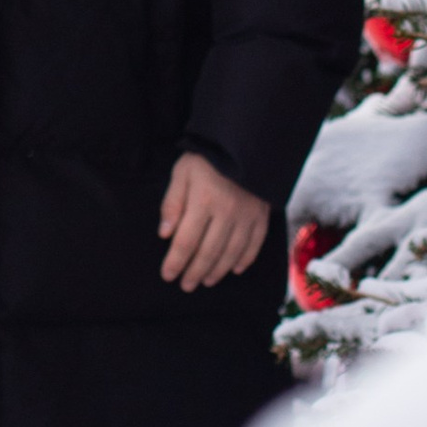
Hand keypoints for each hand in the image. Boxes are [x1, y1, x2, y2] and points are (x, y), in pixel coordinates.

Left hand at [159, 151, 268, 290]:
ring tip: (206, 281)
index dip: (175, 262)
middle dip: (194, 272)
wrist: (245, 141)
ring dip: (217, 271)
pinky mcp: (262, 215)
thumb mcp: (182, 172)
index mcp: (203, 201)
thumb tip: (164, 234)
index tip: (167, 275)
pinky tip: (235, 269)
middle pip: (208, 252)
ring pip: (231, 253)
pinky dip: (244, 259)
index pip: (186, 241)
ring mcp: (247, 216)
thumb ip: (172, 203)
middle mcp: (227, 213)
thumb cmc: (207, 157)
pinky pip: (254, 244)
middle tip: (185, 285)